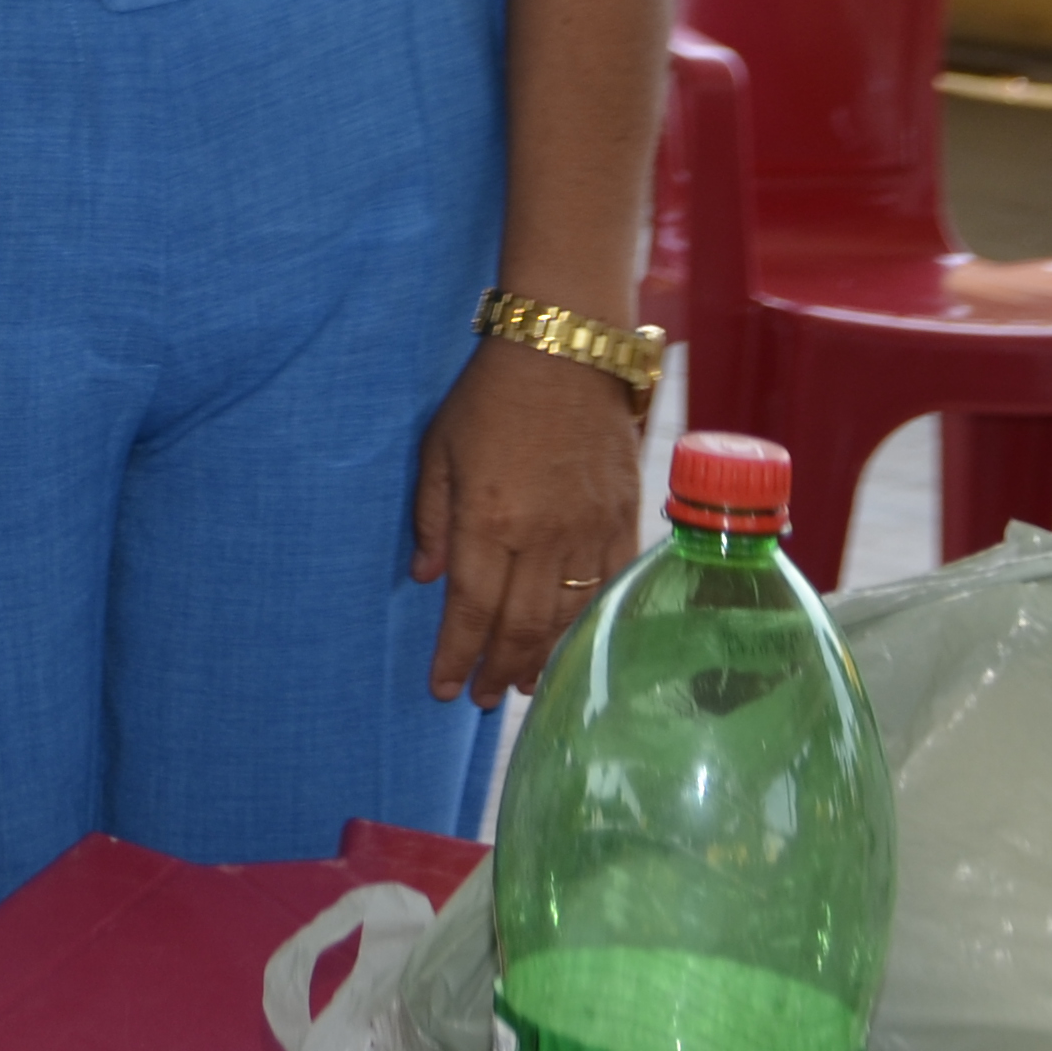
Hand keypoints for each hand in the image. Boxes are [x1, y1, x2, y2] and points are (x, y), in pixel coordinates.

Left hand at [414, 340, 646, 704]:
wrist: (566, 351)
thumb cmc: (490, 396)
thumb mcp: (438, 448)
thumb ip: (432, 517)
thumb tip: (428, 579)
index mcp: (488, 519)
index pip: (470, 608)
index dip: (457, 655)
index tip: (444, 689)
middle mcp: (540, 535)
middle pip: (519, 624)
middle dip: (498, 669)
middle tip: (484, 699)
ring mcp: (588, 528)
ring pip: (567, 614)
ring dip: (543, 657)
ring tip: (525, 685)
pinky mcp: (622, 516)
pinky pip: (609, 584)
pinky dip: (591, 621)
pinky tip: (575, 641)